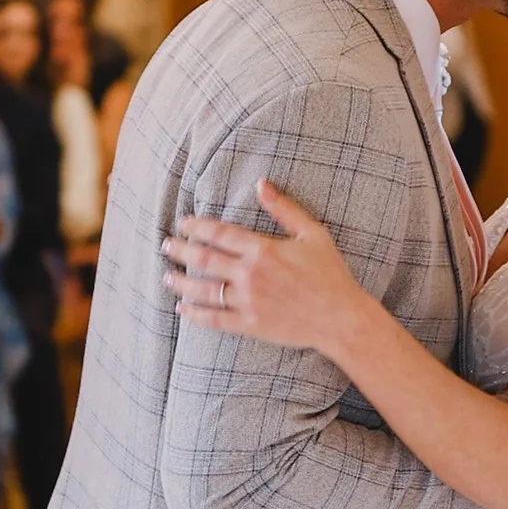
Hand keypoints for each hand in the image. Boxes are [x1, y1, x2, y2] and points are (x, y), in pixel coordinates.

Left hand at [165, 183, 371, 356]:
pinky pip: (215, 319)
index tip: (183, 223)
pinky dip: (195, 314)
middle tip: (166, 245)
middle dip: (181, 250)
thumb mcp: (312, 233)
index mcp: (263, 249)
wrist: (340, 317)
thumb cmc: (330, 273)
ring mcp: (248, 301)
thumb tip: (260, 183)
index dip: (196, 227)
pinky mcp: (250, 324)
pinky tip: (182, 309)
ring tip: (167, 276)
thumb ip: (284, 208)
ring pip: (204, 290)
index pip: (219, 234)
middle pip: (204, 259)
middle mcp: (251, 274)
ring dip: (181, 282)